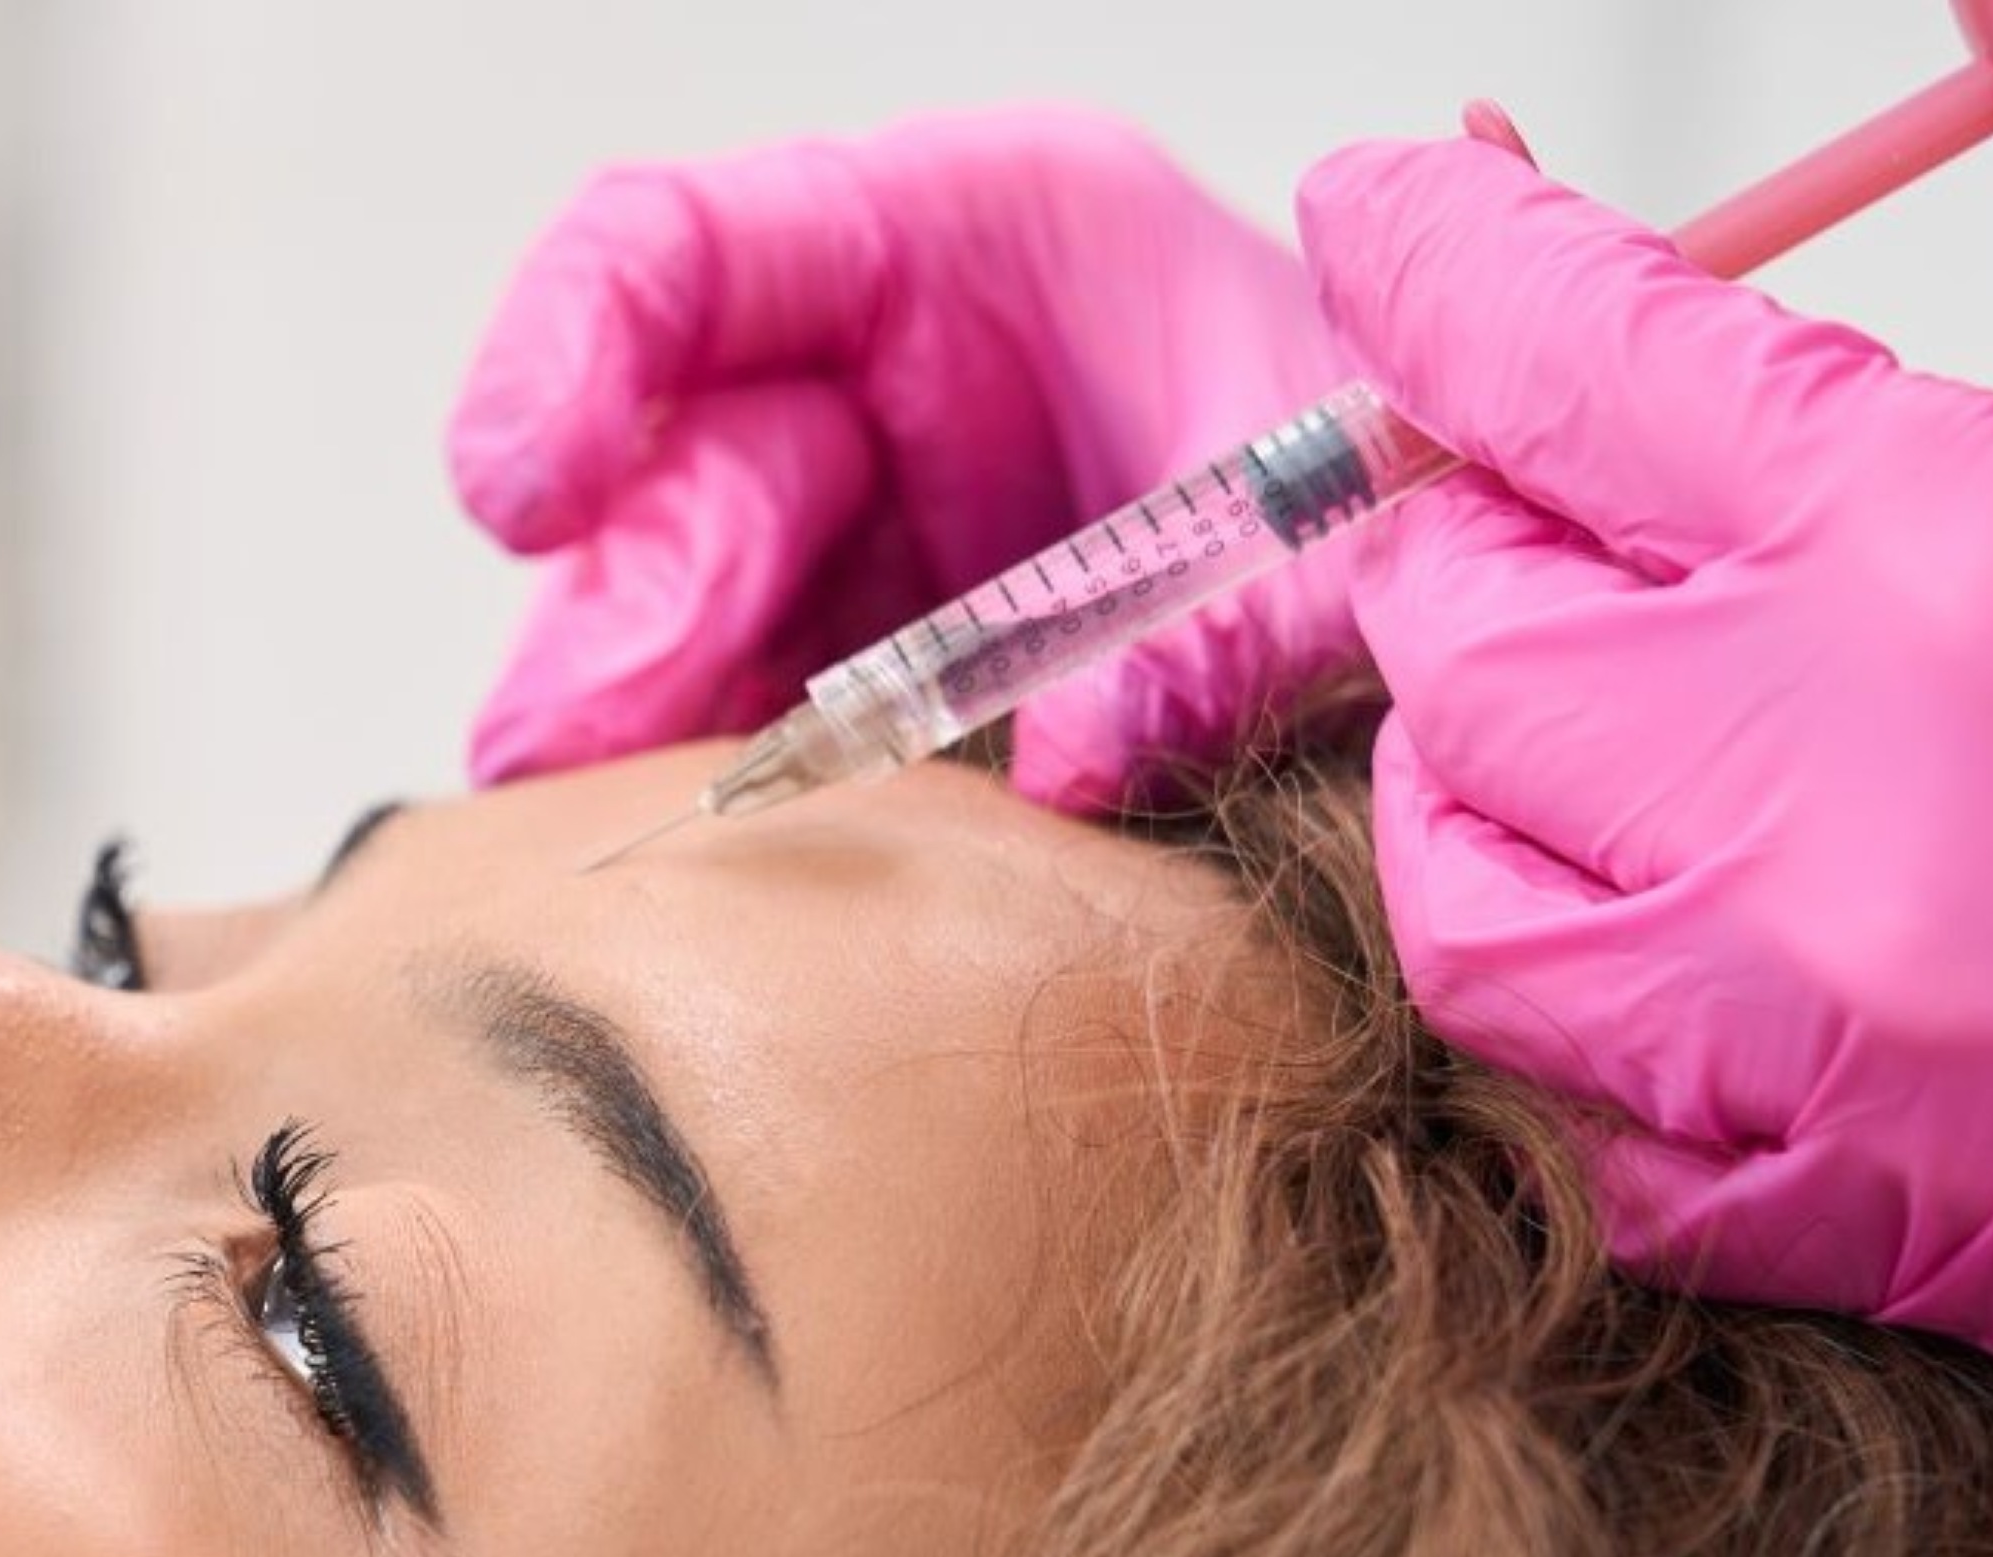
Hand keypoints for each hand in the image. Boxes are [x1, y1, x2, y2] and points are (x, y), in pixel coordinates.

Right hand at [449, 108, 1363, 809]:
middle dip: (622, 614)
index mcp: (960, 240)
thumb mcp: (1354, 508)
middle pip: (671, 477)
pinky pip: (752, 738)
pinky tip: (717, 880)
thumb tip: (1072, 764)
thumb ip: (1231, 620)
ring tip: (616, 827)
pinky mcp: (865, 672)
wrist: (1472, 565)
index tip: (521, 492)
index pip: (681, 251)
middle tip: (577, 750)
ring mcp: (859, 536)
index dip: (569, 355)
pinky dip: (732, 810)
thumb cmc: (1401, 461)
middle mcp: (877, 381)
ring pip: (679, 627)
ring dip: (646, 734)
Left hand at [1295, 0, 1992, 1427]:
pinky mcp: (1854, 1226)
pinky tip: (1681, 950)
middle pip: (1454, 639)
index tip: (1389, 210)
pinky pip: (1589, 1136)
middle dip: (1466, 532)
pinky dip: (1590, 1029)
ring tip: (1590, 721)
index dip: (1435, 260)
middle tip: (1549, 492)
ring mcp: (1814, 1045)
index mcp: (1951, 546)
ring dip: (1484, 787)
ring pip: (1466, 904)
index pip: (1557, 361)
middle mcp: (1820, 806)